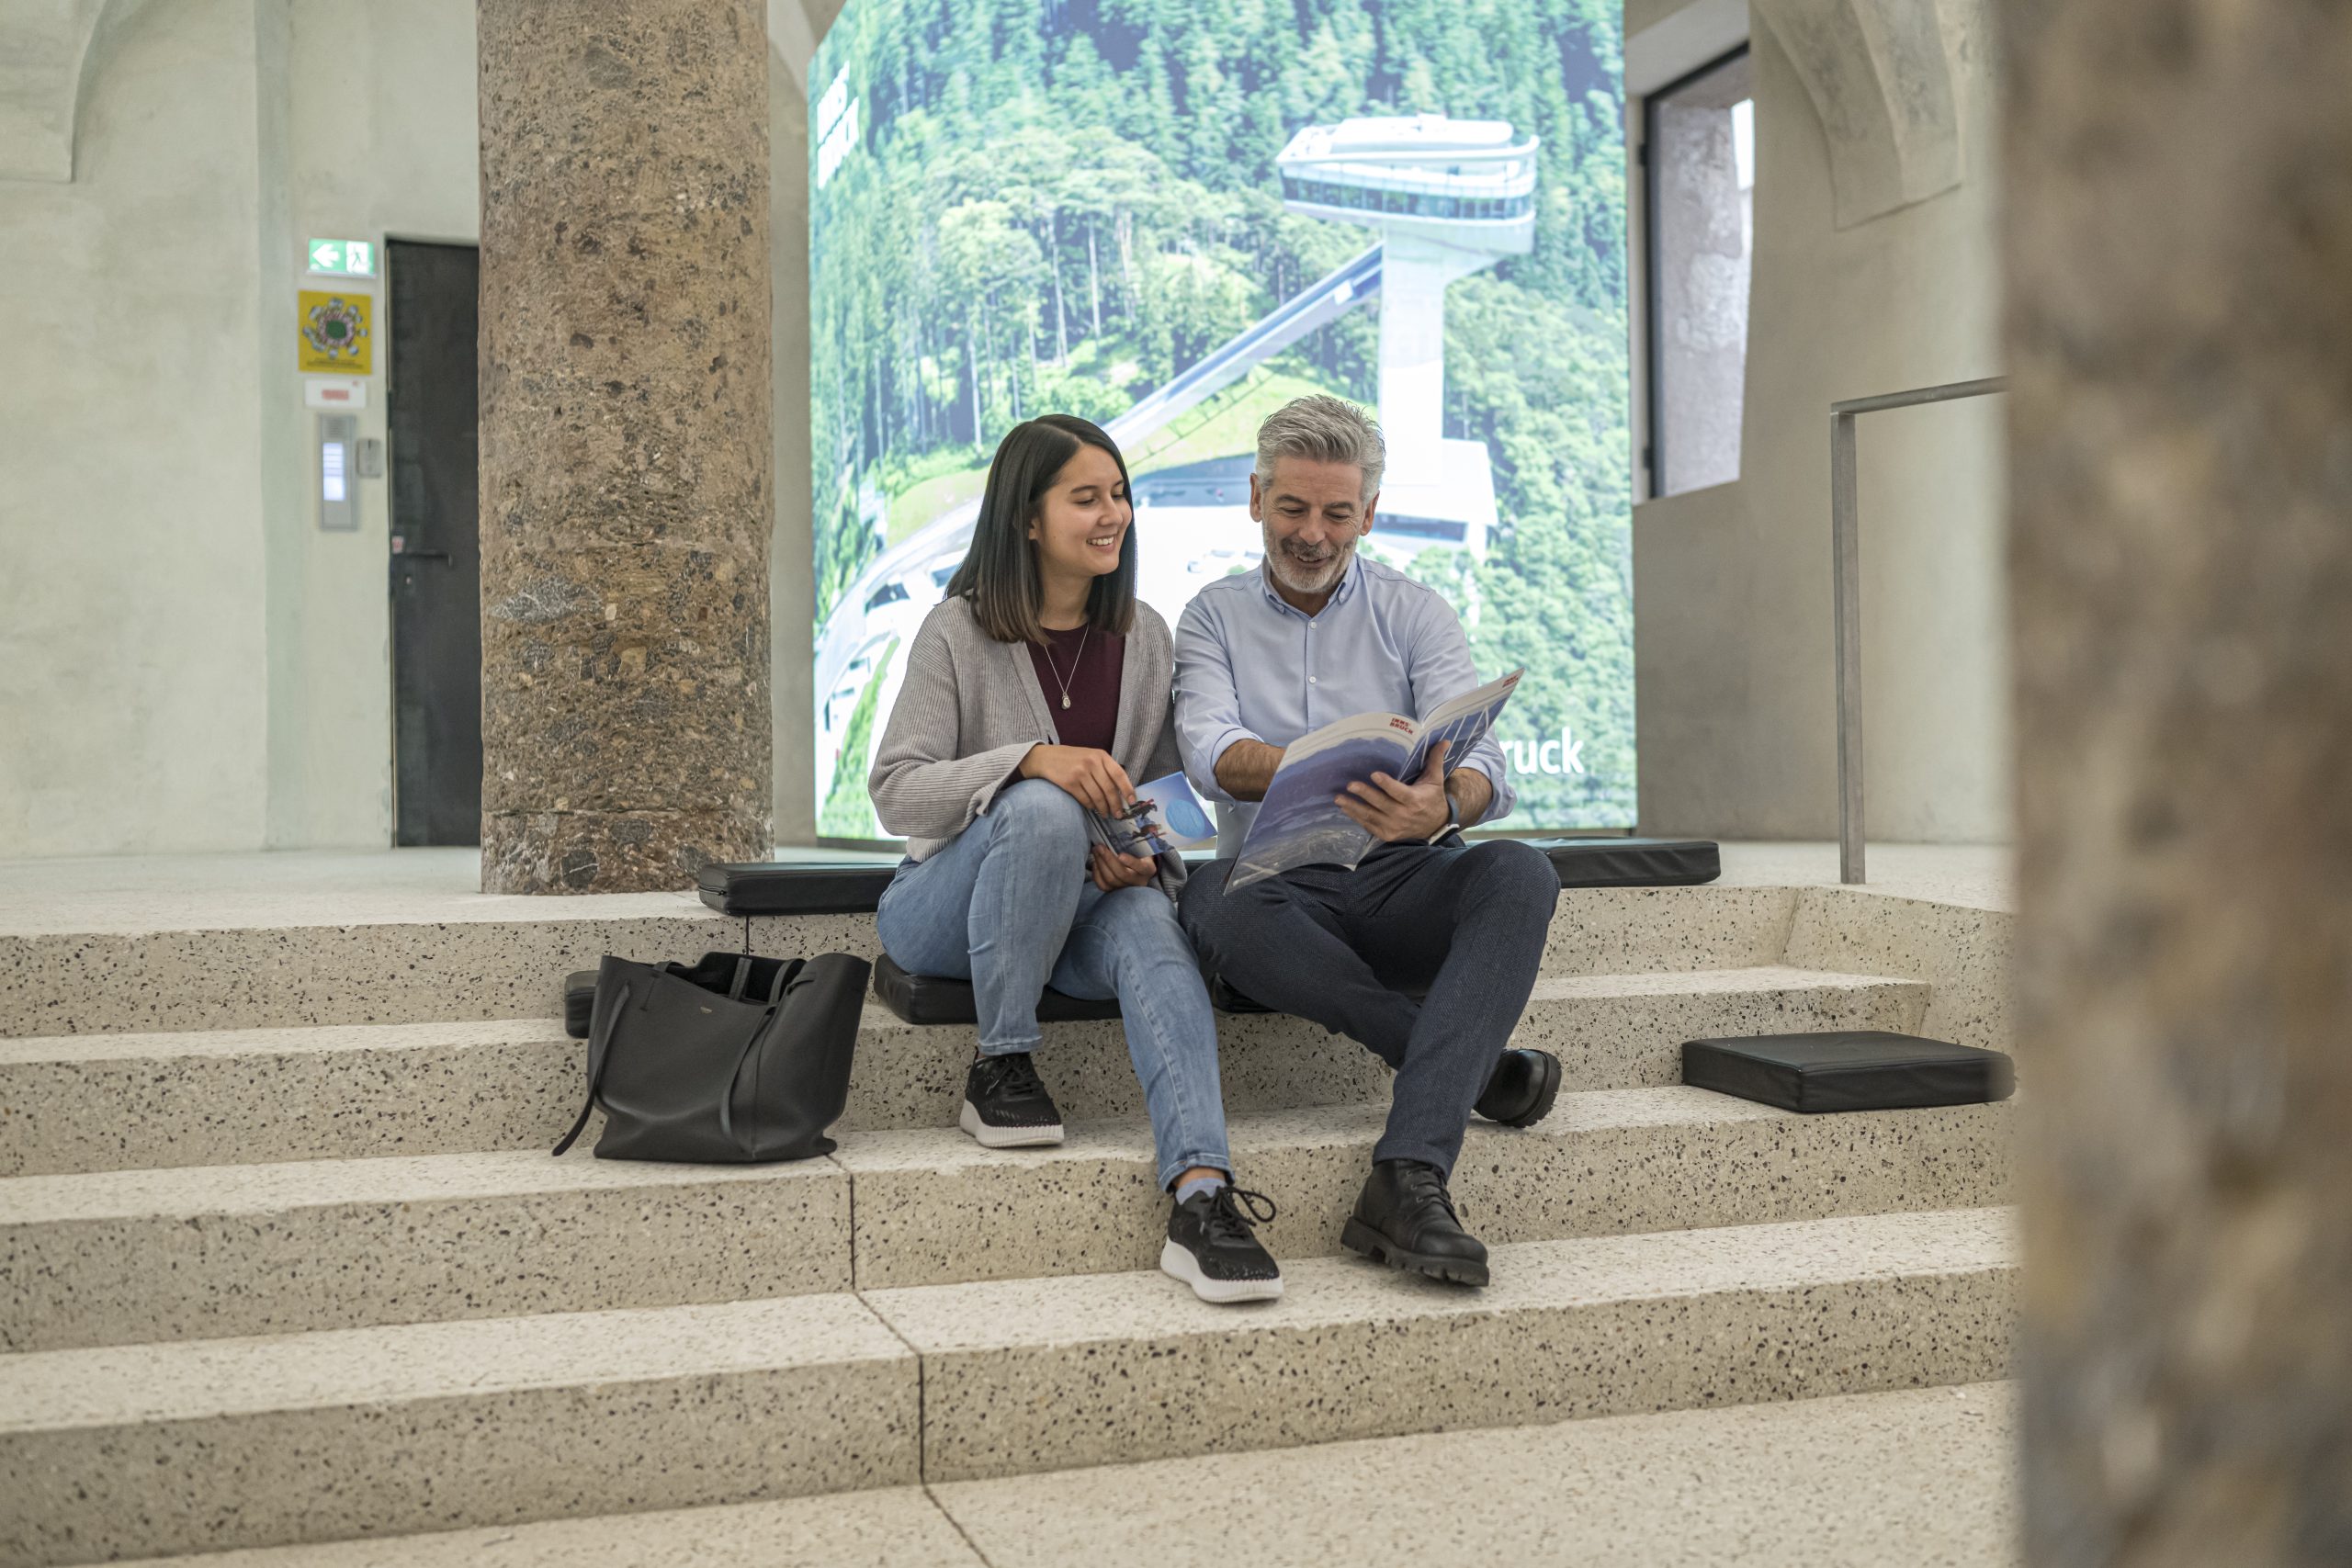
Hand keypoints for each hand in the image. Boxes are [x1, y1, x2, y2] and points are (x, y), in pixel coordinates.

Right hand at [1019, 744, 1134, 815]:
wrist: (1046, 758)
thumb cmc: (1072, 759)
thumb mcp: (1091, 756)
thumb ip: (1105, 769)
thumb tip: (1122, 791)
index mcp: (1100, 755)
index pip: (1119, 774)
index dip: (1127, 789)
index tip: (1132, 801)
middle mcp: (1091, 763)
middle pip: (1109, 789)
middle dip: (1116, 804)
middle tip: (1119, 814)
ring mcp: (1080, 772)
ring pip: (1098, 797)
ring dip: (1103, 809)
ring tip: (1106, 814)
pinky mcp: (1069, 783)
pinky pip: (1085, 800)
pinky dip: (1091, 806)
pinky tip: (1093, 809)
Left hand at [1090, 843, 1158, 891]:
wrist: (1139, 870)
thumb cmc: (1141, 855)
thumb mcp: (1144, 848)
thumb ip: (1140, 840)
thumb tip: (1135, 825)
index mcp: (1148, 869)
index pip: (1140, 867)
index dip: (1130, 862)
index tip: (1121, 854)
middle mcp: (1138, 881)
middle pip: (1121, 874)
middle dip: (1108, 859)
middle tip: (1100, 846)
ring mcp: (1126, 888)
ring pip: (1110, 880)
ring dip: (1100, 864)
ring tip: (1095, 850)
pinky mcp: (1114, 891)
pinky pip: (1103, 885)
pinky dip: (1096, 873)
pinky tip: (1095, 862)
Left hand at [1337, 739, 1451, 842]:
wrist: (1435, 825)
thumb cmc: (1432, 798)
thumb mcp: (1435, 779)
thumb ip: (1435, 760)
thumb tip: (1444, 740)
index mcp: (1415, 800)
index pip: (1399, 792)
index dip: (1386, 784)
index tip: (1374, 774)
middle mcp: (1404, 815)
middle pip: (1381, 804)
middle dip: (1365, 794)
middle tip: (1350, 785)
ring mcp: (1395, 827)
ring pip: (1371, 816)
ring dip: (1354, 807)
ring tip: (1339, 798)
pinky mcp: (1388, 834)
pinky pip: (1369, 826)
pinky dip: (1357, 818)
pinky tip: (1345, 809)